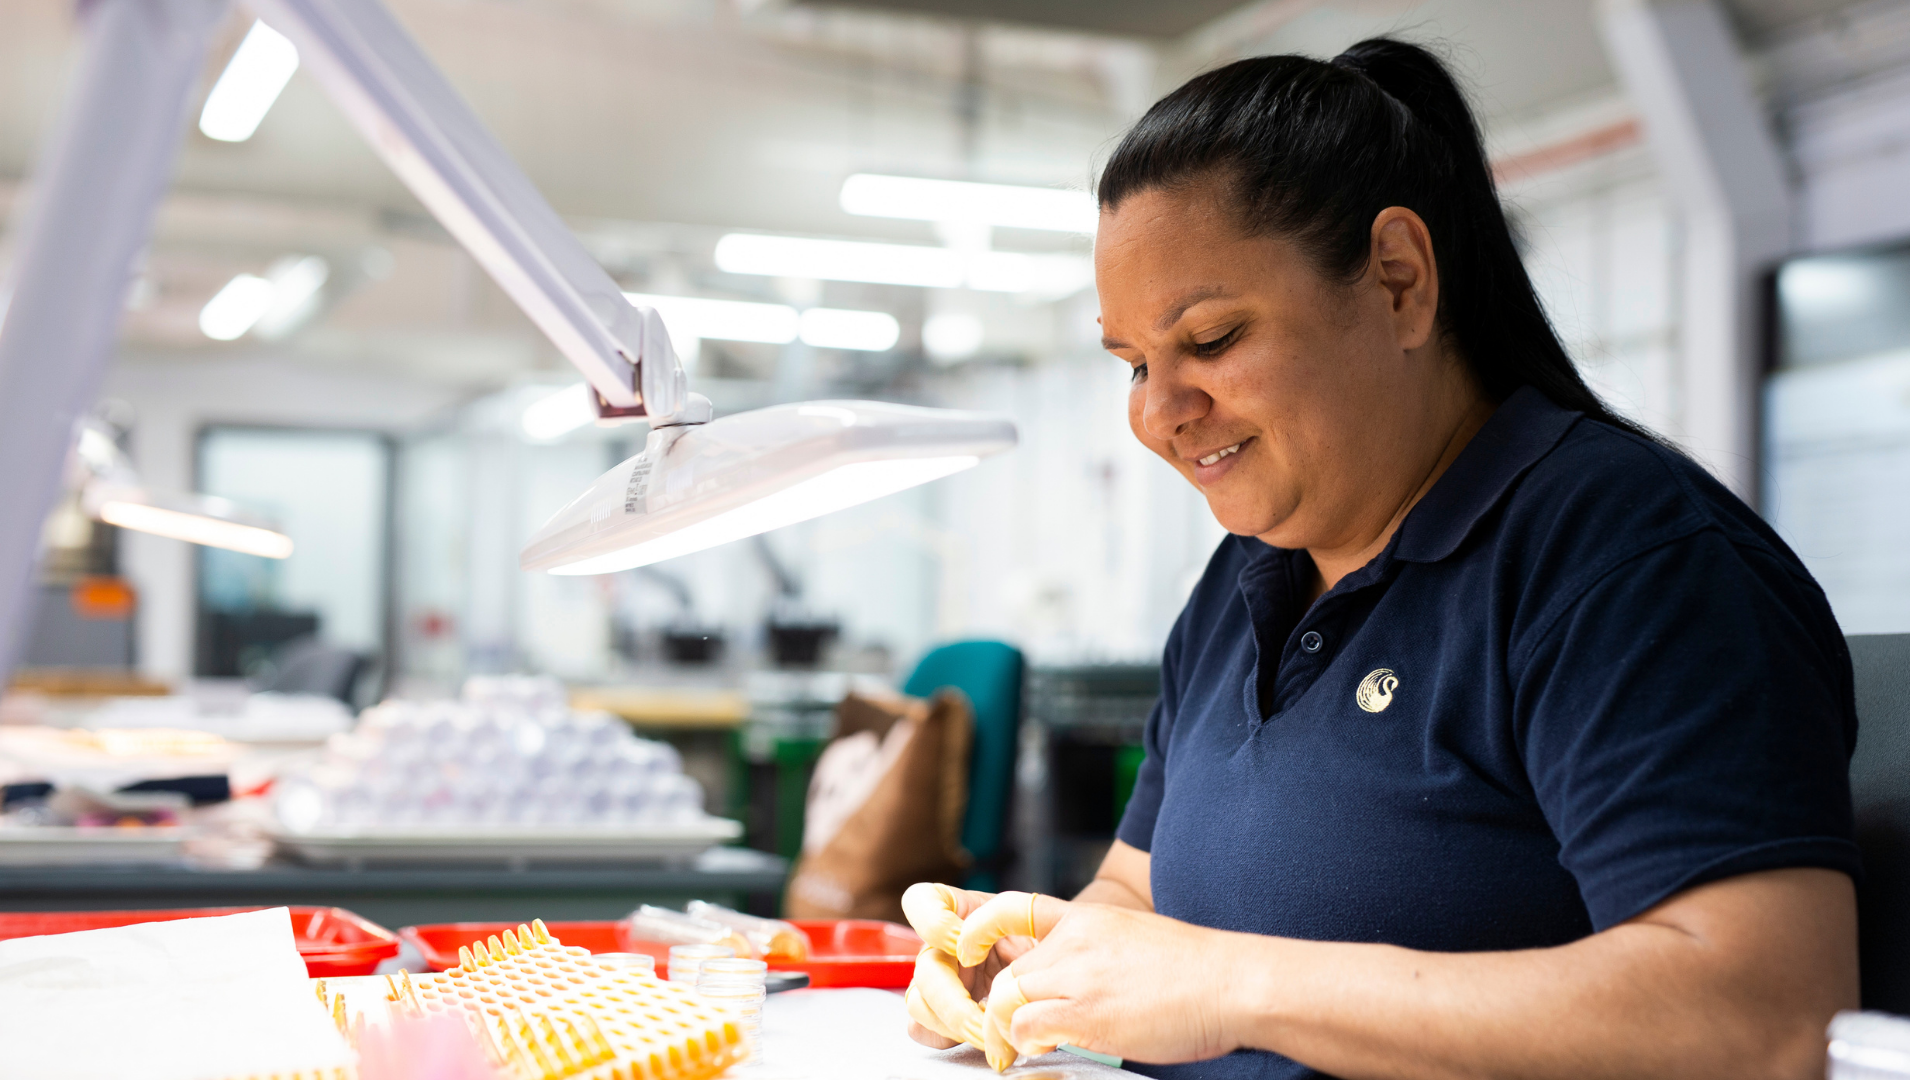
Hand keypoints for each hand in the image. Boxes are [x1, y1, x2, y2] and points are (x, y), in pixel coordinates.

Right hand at [901, 884, 1036, 1052]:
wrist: (1057, 977)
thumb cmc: (1046, 943)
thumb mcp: (1037, 922)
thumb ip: (1008, 918)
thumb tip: (969, 948)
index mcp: (959, 912)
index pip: (920, 901)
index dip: (935, 925)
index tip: (963, 945)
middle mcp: (941, 946)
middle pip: (924, 969)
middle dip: (954, 1001)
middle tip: (985, 1020)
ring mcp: (937, 981)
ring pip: (918, 1003)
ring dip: (953, 1023)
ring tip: (989, 1033)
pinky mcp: (938, 1013)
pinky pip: (921, 1028)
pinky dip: (945, 1037)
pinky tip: (976, 1036)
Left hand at [972, 893, 1247, 1067]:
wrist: (1233, 982)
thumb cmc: (1198, 969)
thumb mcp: (1136, 938)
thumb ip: (1098, 951)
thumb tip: (1078, 980)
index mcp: (1087, 917)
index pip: (1011, 909)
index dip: (977, 928)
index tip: (965, 951)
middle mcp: (1075, 940)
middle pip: (1007, 971)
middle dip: (995, 1007)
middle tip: (996, 1033)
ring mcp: (1079, 974)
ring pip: (1008, 998)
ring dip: (1002, 1031)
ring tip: (1009, 1051)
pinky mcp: (1086, 1012)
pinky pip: (1027, 1027)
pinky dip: (1022, 1045)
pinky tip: (1037, 1052)